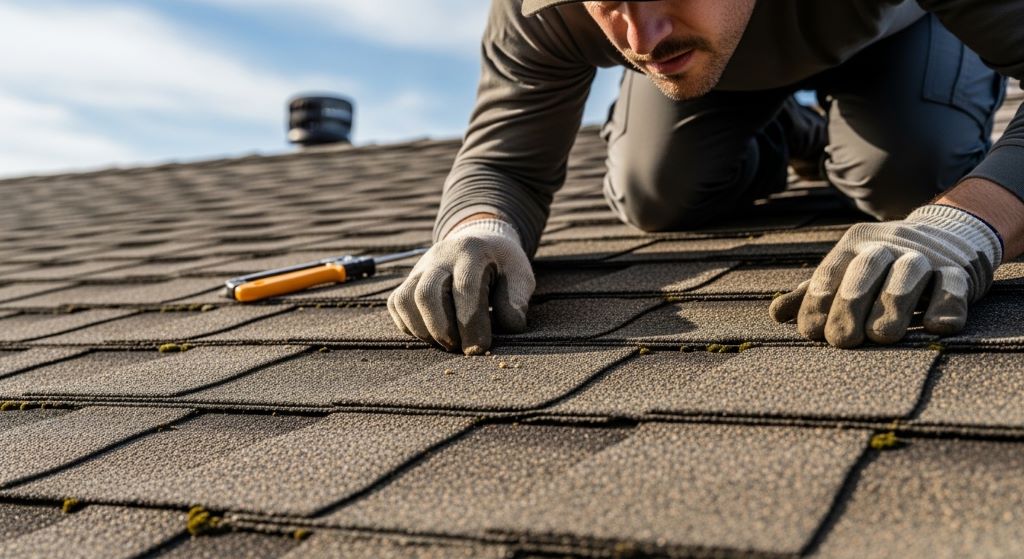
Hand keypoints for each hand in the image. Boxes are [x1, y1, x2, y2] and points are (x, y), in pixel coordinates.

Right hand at [388, 219, 534, 354]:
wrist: (479, 241)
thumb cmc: (502, 265)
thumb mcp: (520, 274)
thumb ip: (517, 299)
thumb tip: (511, 327)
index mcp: (471, 252)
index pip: (465, 289)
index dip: (471, 323)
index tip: (479, 349)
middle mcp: (440, 257)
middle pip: (426, 293)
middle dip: (441, 329)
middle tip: (459, 348)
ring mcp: (420, 268)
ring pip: (405, 299)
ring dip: (423, 329)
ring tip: (445, 342)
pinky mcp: (409, 279)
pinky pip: (396, 304)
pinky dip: (410, 325)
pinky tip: (432, 332)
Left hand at [770, 205, 1002, 347]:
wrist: (946, 235)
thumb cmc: (882, 268)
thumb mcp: (847, 273)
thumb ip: (814, 293)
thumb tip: (776, 314)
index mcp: (855, 245)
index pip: (831, 271)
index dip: (818, 301)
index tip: (811, 332)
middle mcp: (888, 244)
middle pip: (866, 268)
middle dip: (850, 304)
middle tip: (842, 341)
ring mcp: (925, 255)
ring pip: (908, 272)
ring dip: (894, 304)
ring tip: (882, 337)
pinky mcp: (959, 270)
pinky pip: (953, 284)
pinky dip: (947, 305)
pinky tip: (936, 328)